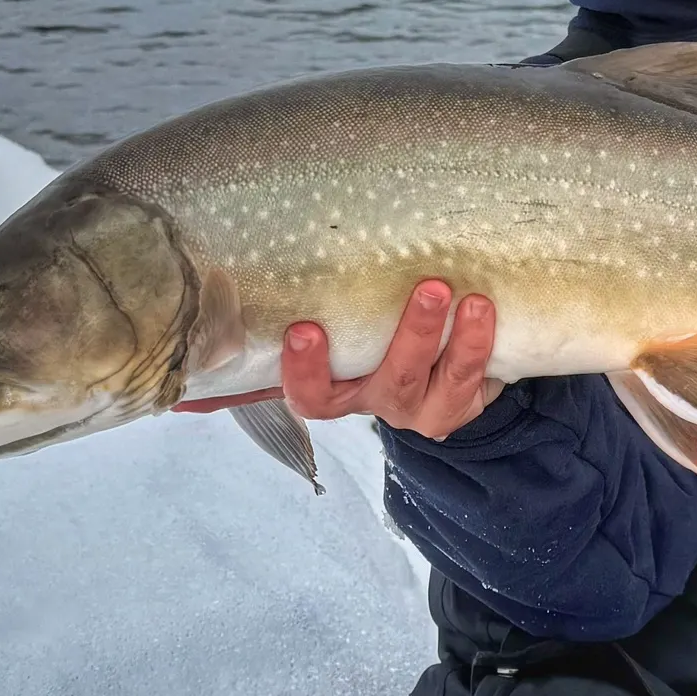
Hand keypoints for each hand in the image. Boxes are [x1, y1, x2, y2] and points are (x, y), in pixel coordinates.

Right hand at [175, 279, 502, 438]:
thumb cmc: (363, 337)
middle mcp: (377, 402)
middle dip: (408, 337)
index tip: (304, 327)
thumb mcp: (334, 331)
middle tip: (429, 287)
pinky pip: (478, 384)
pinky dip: (486, 348)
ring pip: (441, 384)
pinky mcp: (463, 403)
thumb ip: (288, 315)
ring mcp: (423, 408)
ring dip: (460, 342)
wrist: (431, 379)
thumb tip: (204, 314)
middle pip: (388, 384)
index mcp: (334, 390)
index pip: (309, 394)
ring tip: (473, 299)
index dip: (305, 369)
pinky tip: (492, 311)